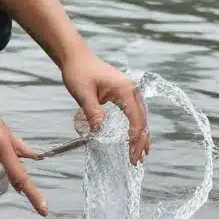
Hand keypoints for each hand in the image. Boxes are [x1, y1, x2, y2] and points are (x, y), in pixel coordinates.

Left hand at [62, 47, 148, 163]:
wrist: (76, 57)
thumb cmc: (78, 72)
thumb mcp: (83, 93)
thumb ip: (93, 112)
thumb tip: (100, 133)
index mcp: (125, 90)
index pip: (136, 120)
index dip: (134, 140)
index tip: (131, 156)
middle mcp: (132, 89)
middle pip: (142, 120)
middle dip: (140, 142)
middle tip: (135, 161)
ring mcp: (130, 90)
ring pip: (141, 117)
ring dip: (141, 135)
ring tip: (141, 154)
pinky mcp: (124, 92)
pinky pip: (134, 112)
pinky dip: (137, 126)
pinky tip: (135, 138)